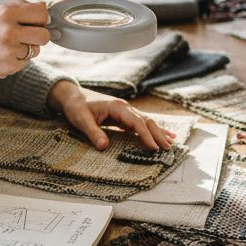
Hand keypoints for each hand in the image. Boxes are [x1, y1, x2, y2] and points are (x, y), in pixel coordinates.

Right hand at [0, 0, 51, 91]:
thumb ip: (17, 7)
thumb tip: (44, 5)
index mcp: (6, 12)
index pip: (41, 13)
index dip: (41, 19)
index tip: (36, 23)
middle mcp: (9, 30)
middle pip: (44, 35)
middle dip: (38, 37)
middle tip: (27, 37)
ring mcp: (9, 50)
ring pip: (35, 50)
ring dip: (27, 49)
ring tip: (8, 47)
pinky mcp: (8, 66)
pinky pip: (24, 63)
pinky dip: (17, 60)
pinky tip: (1, 56)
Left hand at [48, 81, 177, 150]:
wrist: (73, 96)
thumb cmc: (77, 107)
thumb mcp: (81, 119)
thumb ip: (93, 132)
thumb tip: (103, 146)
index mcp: (118, 107)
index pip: (136, 122)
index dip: (146, 135)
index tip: (154, 147)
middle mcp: (125, 108)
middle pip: (146, 121)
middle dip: (158, 134)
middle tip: (168, 148)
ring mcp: (126, 112)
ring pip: (146, 122)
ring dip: (159, 133)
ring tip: (172, 143)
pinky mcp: (124, 117)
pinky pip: (141, 124)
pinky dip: (152, 131)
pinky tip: (163, 135)